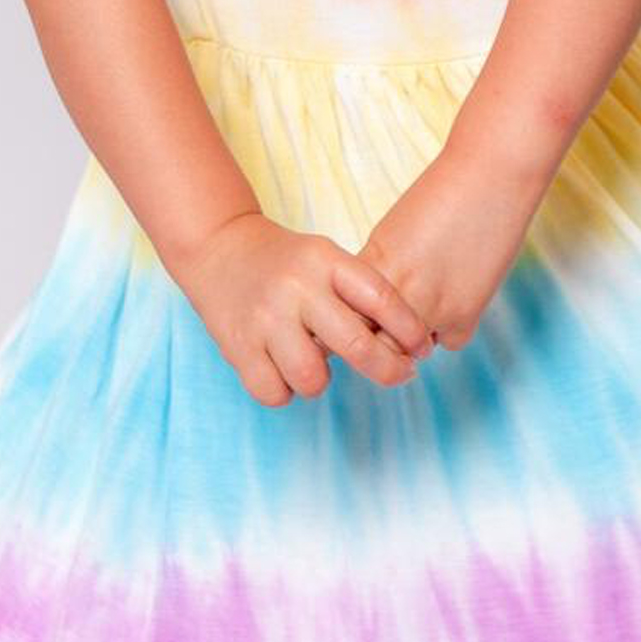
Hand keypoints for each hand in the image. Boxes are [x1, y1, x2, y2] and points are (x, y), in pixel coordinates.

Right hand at [164, 208, 435, 407]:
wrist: (217, 248)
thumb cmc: (286, 262)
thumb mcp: (325, 258)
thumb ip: (360, 293)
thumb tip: (407, 343)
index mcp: (324, 261)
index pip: (381, 298)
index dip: (410, 330)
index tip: (422, 348)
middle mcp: (296, 288)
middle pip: (357, 346)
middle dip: (389, 370)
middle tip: (400, 374)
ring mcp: (265, 318)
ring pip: (314, 380)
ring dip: (320, 381)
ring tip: (314, 363)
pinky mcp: (237, 346)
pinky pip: (275, 394)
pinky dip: (284, 390)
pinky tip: (282, 369)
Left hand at [355, 144, 545, 352]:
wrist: (491, 176)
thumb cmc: (441, 195)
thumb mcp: (393, 232)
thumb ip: (378, 269)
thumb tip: (366, 305)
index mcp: (372, 264)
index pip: (342, 315)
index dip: (345, 321)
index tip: (352, 319)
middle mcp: (394, 291)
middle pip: (368, 341)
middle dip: (373, 338)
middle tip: (387, 324)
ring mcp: (429, 309)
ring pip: (405, 350)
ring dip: (409, 338)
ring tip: (424, 305)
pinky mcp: (464, 318)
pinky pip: (446, 341)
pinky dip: (447, 328)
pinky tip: (455, 297)